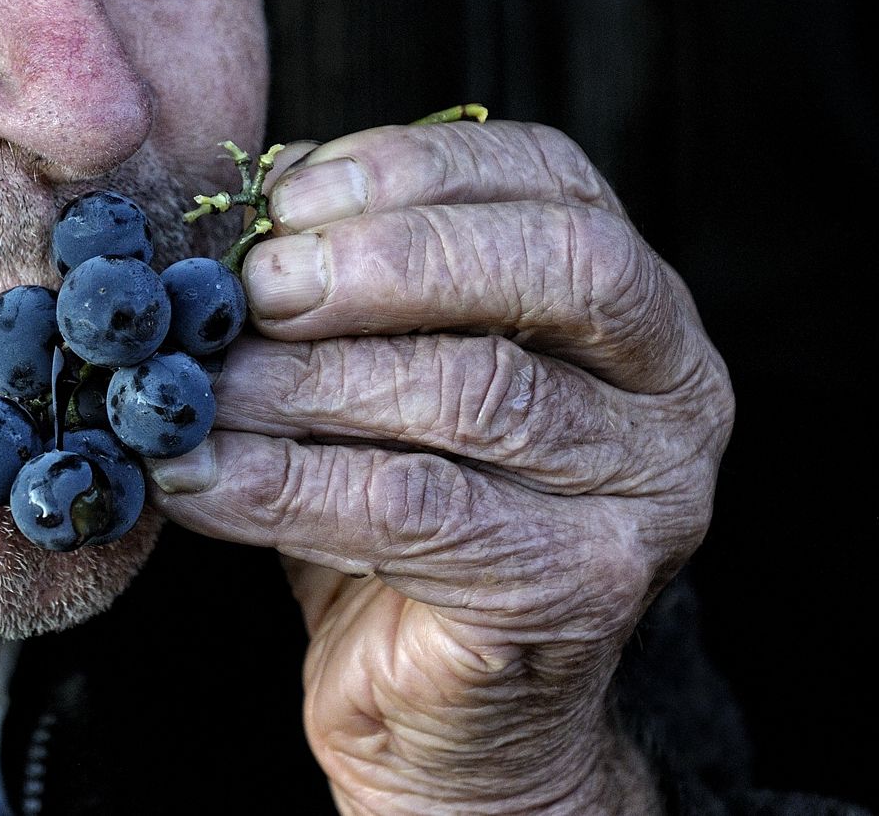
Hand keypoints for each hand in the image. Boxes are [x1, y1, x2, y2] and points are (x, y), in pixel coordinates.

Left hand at [147, 121, 731, 814]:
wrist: (442, 708)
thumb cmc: (407, 504)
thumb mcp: (382, 361)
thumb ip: (339, 274)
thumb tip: (239, 202)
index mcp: (635, 297)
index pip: (550, 179)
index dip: (415, 170)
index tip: (287, 195)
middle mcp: (677, 385)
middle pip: (554, 268)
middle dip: (387, 262)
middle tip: (255, 287)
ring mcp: (647, 493)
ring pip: (477, 392)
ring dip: (312, 379)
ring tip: (201, 386)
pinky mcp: (581, 588)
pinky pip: (415, 510)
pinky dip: (286, 485)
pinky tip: (201, 476)